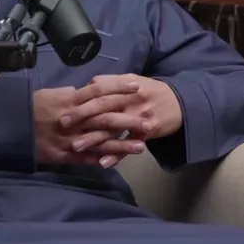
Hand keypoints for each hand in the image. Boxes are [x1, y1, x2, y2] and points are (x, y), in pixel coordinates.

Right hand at [33, 84, 147, 166]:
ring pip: (101, 141)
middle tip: (148, 120)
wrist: (12, 127)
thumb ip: (72, 95)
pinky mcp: (66, 155)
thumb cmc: (32, 108)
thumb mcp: (51, 94)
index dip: (119, 88)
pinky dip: (103, 160)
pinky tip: (118, 162)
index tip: (137, 86)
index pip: (100, 91)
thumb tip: (88, 91)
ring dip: (122, 144)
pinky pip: (87, 158)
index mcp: (72, 101)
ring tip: (141, 146)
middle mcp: (75, 120)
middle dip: (129, 120)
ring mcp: (71, 139)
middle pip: (106, 117)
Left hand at [62, 74, 183, 165]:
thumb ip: (110, 82)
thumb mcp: (132, 80)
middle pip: (104, 108)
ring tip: (76, 147)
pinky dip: (117, 154)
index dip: (82, 100)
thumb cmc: (150, 91)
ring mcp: (139, 117)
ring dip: (94, 138)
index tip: (64, 109)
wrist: (180, 103)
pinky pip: (129, 144)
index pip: (100, 91)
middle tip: (63, 125)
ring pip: (114, 128)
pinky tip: (103, 162)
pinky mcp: (147, 132)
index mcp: (125, 86)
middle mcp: (131, 100)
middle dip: (82, 117)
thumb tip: (89, 84)